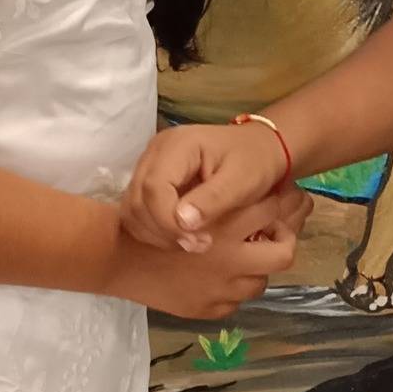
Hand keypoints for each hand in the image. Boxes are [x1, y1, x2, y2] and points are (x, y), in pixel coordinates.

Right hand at [108, 204, 297, 319]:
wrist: (114, 256)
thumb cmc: (148, 212)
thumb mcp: (186, 189)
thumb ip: (223, 195)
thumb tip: (270, 195)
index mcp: (225, 225)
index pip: (273, 210)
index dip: (279, 204)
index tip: (278, 202)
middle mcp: (230, 260)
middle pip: (282, 253)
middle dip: (283, 239)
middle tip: (272, 232)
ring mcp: (219, 290)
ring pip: (259, 282)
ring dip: (254, 268)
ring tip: (242, 253)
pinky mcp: (205, 310)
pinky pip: (233, 302)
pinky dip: (229, 288)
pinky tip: (217, 274)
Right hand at [123, 121, 293, 250]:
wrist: (259, 150)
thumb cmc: (255, 162)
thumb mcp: (242, 181)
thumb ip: (212, 199)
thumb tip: (183, 222)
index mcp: (177, 145)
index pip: (154, 187)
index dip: (168, 220)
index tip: (197, 242)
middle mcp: (155, 152)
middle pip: (137, 199)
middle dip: (162, 230)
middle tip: (196, 246)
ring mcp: (149, 167)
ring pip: (132, 209)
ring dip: (156, 234)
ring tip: (189, 243)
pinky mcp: (150, 183)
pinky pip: (138, 213)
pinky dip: (154, 231)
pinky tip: (179, 239)